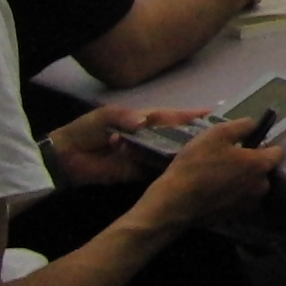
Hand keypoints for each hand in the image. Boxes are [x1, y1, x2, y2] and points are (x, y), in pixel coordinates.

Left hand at [44, 103, 201, 187]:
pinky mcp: (137, 173)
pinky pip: (156, 170)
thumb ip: (125, 117)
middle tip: (219, 138)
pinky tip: (184, 171)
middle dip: (195, 136)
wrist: (66, 158)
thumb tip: (143, 121)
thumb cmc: (87, 130)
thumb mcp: (105, 116)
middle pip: (177, 135)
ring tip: (208, 156)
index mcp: (144, 119)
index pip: (173, 115)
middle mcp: (149, 136)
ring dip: (184, 154)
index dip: (192, 115)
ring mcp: (145, 155)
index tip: (214, 113)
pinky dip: (167, 170)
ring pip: (170, 153)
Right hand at [134, 114, 282, 229]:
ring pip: (252, 187)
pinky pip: (240, 200)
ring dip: (242, 181)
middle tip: (228, 160)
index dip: (265, 146)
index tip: (248, 144)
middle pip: (264, 171)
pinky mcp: (235, 216)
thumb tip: (254, 125)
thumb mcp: (217, 134)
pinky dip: (232, 195)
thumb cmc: (197, 164)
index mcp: (260, 165)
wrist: (175, 202)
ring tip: (219, 176)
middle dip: (251, 165)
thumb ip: (242, 126)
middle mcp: (261, 186)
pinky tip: (214, 191)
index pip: (278, 152)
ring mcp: (248, 204)